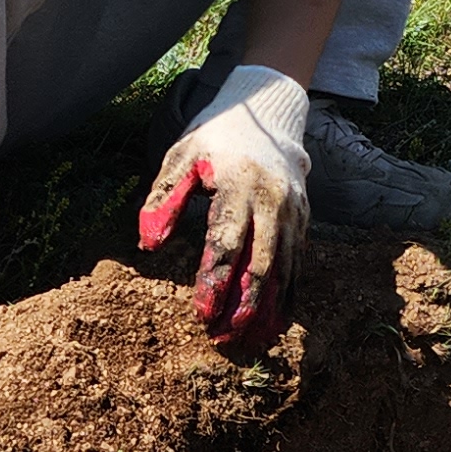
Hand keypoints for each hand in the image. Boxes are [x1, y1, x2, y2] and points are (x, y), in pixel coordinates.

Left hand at [136, 63, 309, 352]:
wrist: (268, 113)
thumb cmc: (215, 138)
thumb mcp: (182, 156)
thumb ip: (164, 198)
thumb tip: (147, 244)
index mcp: (239, 183)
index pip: (226, 241)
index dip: (214, 280)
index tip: (202, 313)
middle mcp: (272, 199)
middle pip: (261, 262)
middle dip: (244, 304)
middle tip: (225, 337)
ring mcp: (293, 210)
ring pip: (284, 267)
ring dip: (267, 305)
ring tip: (248, 338)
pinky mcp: (303, 218)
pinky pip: (298, 261)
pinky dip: (287, 292)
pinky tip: (275, 319)